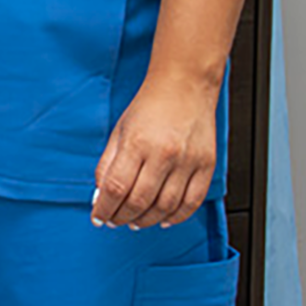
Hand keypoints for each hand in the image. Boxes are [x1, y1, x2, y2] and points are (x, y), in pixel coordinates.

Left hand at [91, 79, 219, 229]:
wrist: (185, 85)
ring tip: (136, 221)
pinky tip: (164, 219)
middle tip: (115, 220)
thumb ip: (107, 165)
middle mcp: (164, 154)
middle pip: (139, 202)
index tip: (99, 217)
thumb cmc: (151, 106)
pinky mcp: (206, 165)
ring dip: (146, 221)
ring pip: (165, 207)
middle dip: (122, 218)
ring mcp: (187, 161)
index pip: (116, 188)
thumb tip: (101, 197)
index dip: (104, 209)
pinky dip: (177, 217)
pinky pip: (192, 202)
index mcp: (137, 143)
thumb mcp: (119, 132)